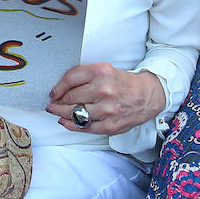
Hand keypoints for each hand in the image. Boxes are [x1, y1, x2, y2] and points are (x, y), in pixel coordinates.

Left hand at [46, 62, 165, 135]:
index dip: (58, 87)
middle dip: (57, 102)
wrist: (147, 96)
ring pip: (75, 113)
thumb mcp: (104, 70)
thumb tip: (60, 89)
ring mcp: (108, 109)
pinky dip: (72, 125)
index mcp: (102, 71)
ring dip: (61, 114)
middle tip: (52, 104)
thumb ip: (84, 77)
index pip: (71, 78)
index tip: (53, 92)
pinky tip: (65, 121)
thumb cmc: (122, 83)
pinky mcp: (110, 125)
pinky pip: (84, 127)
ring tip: (56, 112)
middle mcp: (104, 89)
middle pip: (71, 97)